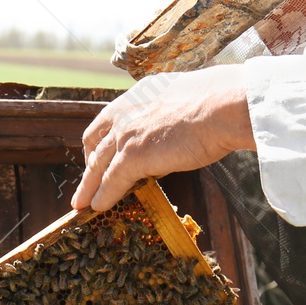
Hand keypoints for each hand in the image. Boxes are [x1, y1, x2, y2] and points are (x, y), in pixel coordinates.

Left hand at [72, 66, 254, 211]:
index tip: (96, 158)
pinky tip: (97, 208)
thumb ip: (167, 116)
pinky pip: (111, 182)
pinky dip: (102, 197)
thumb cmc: (217, 103)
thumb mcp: (181, 101)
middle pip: (94, 145)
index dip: (97, 145)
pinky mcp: (133, 156)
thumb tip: (170, 135)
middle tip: (86, 186)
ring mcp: (126, 134)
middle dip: (89, 168)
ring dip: (88, 188)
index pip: (104, 123)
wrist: (224, 105)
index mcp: (135, 96)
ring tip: (81, 205)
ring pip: (97, 166)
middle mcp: (124, 112)